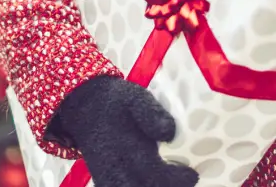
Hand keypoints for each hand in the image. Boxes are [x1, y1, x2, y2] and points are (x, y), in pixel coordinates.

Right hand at [49, 76, 198, 186]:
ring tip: (169, 181)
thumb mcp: (135, 98)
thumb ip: (151, 114)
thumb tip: (169, 133)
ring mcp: (108, 176)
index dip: (178, 180)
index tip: (192, 174)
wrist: (83, 103)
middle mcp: (117, 168)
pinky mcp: (102, 179)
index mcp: (128, 148)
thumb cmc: (116, 101)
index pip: (157, 176)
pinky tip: (150, 181)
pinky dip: (136, 186)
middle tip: (184, 180)